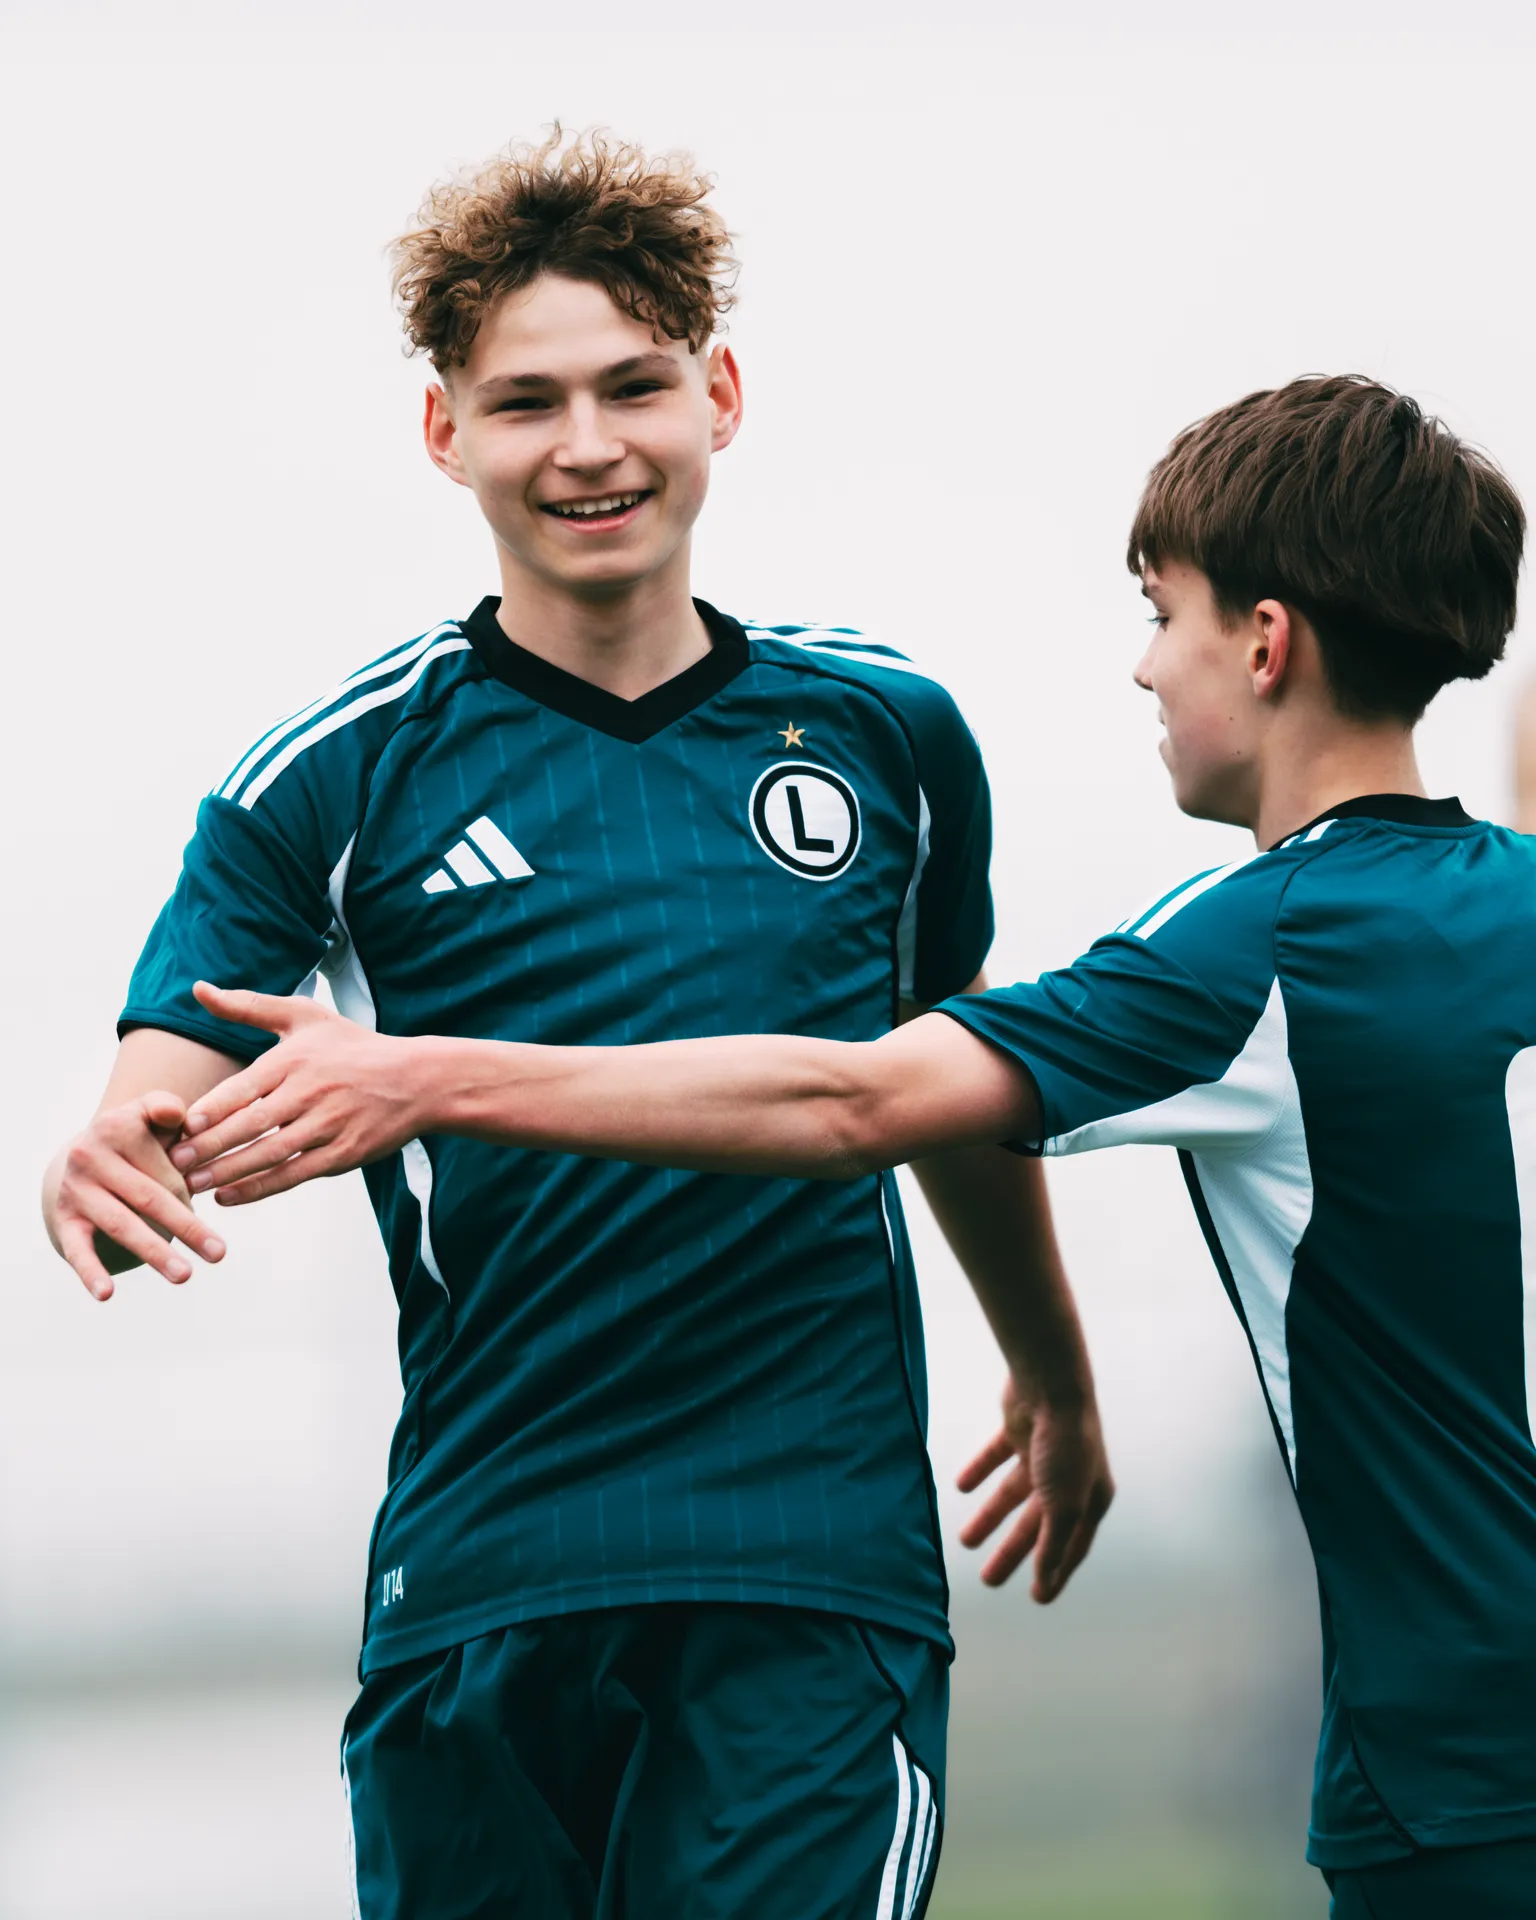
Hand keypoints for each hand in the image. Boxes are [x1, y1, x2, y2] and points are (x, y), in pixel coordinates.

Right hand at [47, 1091, 226, 1300]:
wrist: (85, 1159)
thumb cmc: (138, 1139)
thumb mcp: (150, 1116)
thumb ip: (168, 1108)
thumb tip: (182, 1117)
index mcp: (116, 1125)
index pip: (166, 1162)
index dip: (190, 1182)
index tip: (214, 1194)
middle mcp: (89, 1156)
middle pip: (149, 1197)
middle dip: (187, 1227)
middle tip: (219, 1254)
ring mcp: (75, 1190)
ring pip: (123, 1225)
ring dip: (155, 1252)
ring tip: (185, 1275)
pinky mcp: (64, 1220)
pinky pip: (78, 1249)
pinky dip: (90, 1272)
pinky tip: (106, 1293)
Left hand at [168, 983, 421, 1202]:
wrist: (417, 1080)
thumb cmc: (354, 1046)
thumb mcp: (304, 1017)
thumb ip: (248, 1006)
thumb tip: (198, 989)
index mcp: (296, 1059)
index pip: (244, 1087)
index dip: (212, 1109)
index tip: (181, 1126)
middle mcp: (310, 1092)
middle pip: (251, 1124)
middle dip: (209, 1146)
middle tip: (173, 1162)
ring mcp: (328, 1125)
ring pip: (270, 1154)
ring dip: (228, 1172)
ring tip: (193, 1184)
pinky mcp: (343, 1154)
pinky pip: (294, 1174)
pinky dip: (260, 1188)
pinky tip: (230, 1196)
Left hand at [956, 1373, 1114, 1602]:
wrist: (1051, 1385)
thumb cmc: (1065, 1447)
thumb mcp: (1064, 1504)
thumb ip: (1053, 1543)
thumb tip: (1045, 1580)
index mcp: (1091, 1497)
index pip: (1072, 1546)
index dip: (1055, 1572)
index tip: (1037, 1597)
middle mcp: (1070, 1477)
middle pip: (1037, 1524)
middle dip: (1013, 1552)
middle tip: (988, 1580)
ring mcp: (1044, 1453)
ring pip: (1013, 1494)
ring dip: (990, 1516)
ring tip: (965, 1541)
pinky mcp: (1020, 1430)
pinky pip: (997, 1456)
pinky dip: (979, 1471)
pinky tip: (961, 1485)